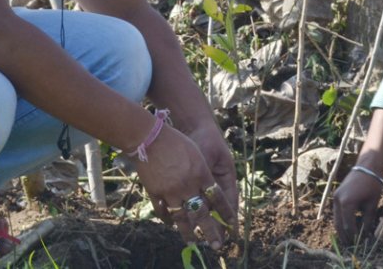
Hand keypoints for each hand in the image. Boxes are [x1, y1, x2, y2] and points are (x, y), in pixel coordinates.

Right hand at [133, 125, 232, 249]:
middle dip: (211, 232)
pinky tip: (171, 224)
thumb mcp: (196, 154)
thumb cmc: (175, 141)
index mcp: (201, 174)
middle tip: (217, 246)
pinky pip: (163, 211)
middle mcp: (188, 185)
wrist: (150, 137)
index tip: (232, 225)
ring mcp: (170, 190)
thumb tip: (209, 193)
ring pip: (182, 217)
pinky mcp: (155, 192)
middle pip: (202, 214)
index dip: (225, 213)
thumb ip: (203, 174)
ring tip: (193, 241)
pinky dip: (168, 219)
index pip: (218, 198)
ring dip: (188, 231)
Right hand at [333, 168, 382, 245]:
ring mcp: (335, 197)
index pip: (349, 226)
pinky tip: (347, 226)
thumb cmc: (373, 184)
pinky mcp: (336, 195)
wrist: (367, 166)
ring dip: (341, 229)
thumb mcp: (372, 205)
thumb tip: (366, 235)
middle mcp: (337, 201)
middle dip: (345, 236)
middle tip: (351, 246)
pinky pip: (337, 212)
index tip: (359, 244)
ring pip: (336, 218)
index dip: (354, 237)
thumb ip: (367, 221)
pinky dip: (341, 220)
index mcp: (347, 203)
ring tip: (348, 239)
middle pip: (339, 224)